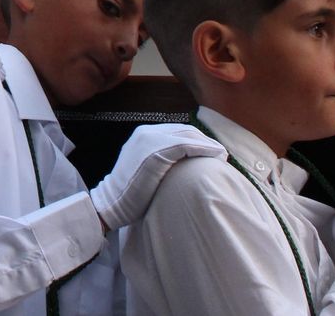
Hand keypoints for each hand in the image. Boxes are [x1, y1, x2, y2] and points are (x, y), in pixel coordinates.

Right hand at [88, 123, 226, 228]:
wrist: (112, 203)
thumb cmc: (129, 193)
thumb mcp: (143, 168)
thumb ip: (159, 159)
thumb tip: (181, 163)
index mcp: (143, 134)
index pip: (177, 131)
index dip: (197, 140)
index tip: (212, 151)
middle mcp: (147, 132)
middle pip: (185, 131)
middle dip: (206, 141)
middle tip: (221, 154)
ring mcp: (151, 140)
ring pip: (189, 136)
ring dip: (209, 146)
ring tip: (222, 156)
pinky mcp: (157, 152)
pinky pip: (187, 145)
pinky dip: (204, 149)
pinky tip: (216, 156)